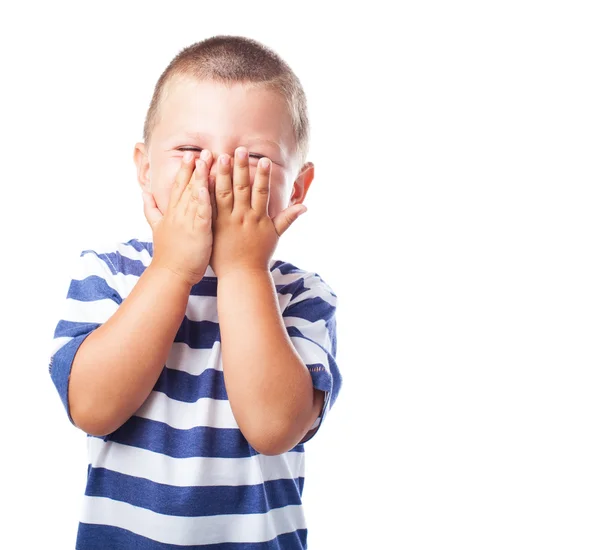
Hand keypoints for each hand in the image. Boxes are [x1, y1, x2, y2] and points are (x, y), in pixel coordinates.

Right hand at [142, 151, 212, 286]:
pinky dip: (204, 199)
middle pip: (187, 186)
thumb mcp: (156, 228)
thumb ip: (151, 209)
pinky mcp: (198, 232)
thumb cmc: (168, 254)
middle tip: (203, 151)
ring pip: (195, 195)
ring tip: (209, 161)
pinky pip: (202, 213)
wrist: (170, 274)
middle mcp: (179, 214)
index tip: (191, 154)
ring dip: (202, 177)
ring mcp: (188, 222)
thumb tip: (144, 192)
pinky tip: (208, 186)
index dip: (184, 170)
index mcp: (171, 213)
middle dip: (195, 168)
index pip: (178, 187)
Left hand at [208, 147, 305, 278]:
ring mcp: (227, 221)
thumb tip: (305, 207)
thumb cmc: (259, 255)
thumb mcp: (275, 236)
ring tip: (220, 156)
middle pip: (242, 188)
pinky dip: (205, 192)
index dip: (263, 175)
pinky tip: (202, 178)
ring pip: (224, 193)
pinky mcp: (213, 226)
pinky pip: (209, 206)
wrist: (242, 274)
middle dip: (241, 168)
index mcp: (258, 217)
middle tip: (239, 149)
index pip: (261, 192)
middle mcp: (243, 217)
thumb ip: (288, 218)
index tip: (263, 159)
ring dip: (222, 174)